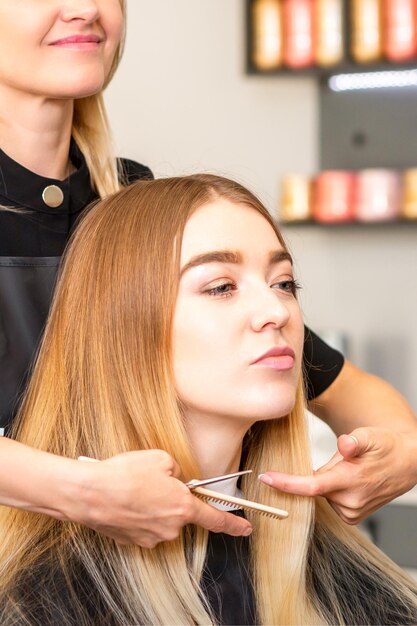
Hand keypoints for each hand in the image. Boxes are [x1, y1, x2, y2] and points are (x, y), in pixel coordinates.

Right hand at [70, 449, 251, 546]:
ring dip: (152, 505)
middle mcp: (170, 528)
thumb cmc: (125, 474)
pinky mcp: (133, 541)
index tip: (246, 529)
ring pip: (160, 518)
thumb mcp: (160, 459)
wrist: (90, 493)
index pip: (215, 519)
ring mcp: (150, 537)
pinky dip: (138, 513)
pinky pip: (143, 524)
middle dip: (171, 498)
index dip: (233, 525)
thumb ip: (177, 470)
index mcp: (182, 507)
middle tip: (151, 481)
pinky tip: (125, 500)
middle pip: (180, 513)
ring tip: (132, 489)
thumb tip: (175, 478)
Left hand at [259, 427, 416, 523]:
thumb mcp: (370, 436)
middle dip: (315, 472)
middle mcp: (350, 502)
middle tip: (339, 460)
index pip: (311, 486)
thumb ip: (355, 441)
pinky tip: (349, 481)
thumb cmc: (385, 446)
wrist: (407, 463)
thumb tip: (344, 444)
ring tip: (349, 469)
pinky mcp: (352, 517)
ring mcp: (352, 512)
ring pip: (321, 494)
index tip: (266, 477)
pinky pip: (330, 501)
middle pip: (313, 488)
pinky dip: (332, 490)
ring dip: (326, 481)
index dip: (287, 483)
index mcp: (350, 481)